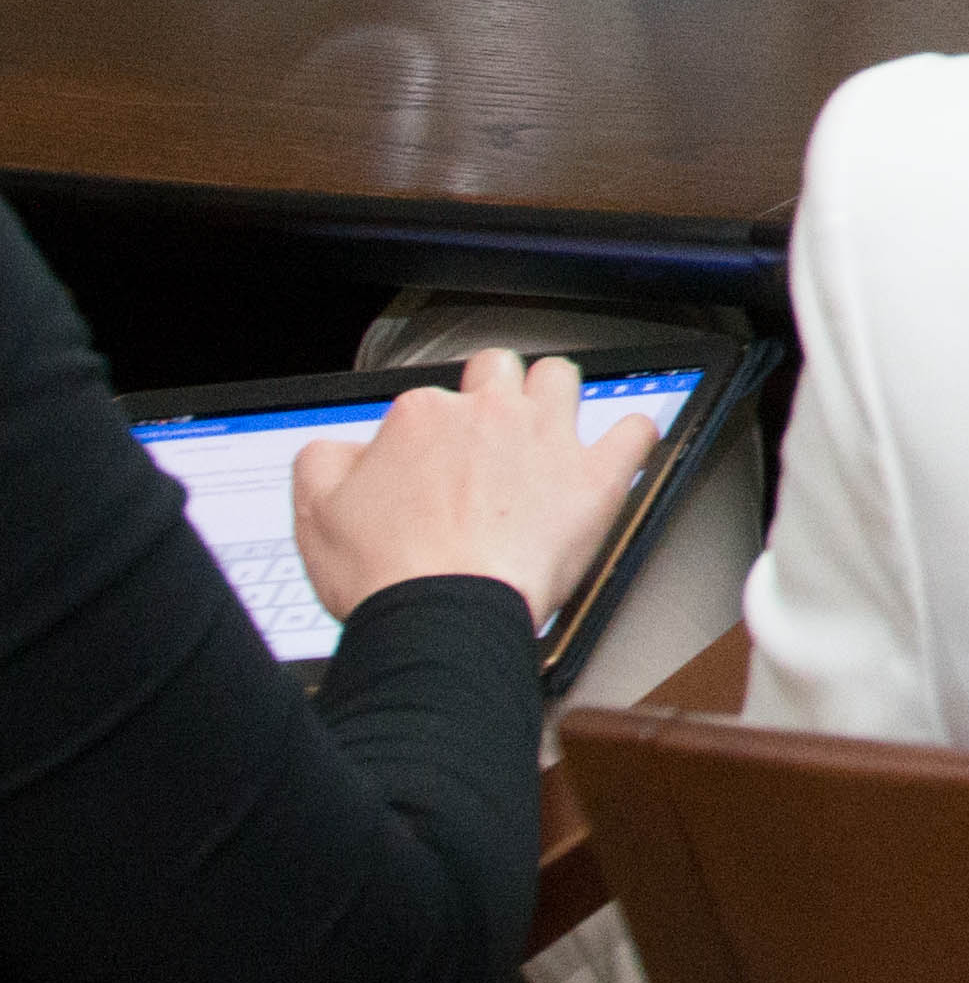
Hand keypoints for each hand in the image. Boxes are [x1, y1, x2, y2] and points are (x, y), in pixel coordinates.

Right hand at [289, 350, 657, 626]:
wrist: (443, 614)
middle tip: (490, 428)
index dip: (429, 432)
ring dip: (556, 395)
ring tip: (549, 427)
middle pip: (500, 368)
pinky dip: (633, 435)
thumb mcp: (318, 512)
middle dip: (495, 387)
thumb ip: (326, 462)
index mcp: (423, 417)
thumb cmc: (388, 575)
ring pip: (562, 378)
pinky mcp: (595, 477)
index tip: (430, 464)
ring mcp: (546, 440)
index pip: (430, 401)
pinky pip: (636, 430)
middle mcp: (489, 415)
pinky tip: (623, 446)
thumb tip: (346, 448)